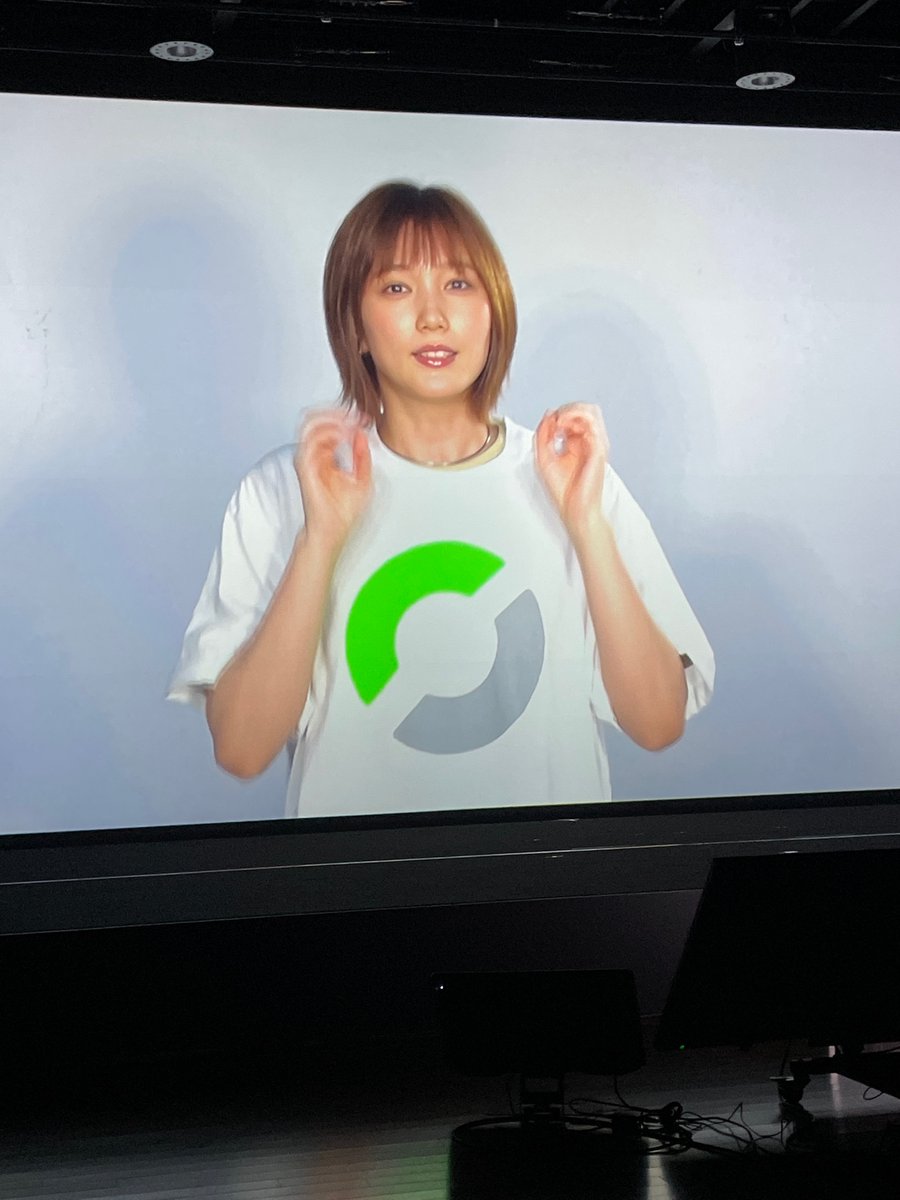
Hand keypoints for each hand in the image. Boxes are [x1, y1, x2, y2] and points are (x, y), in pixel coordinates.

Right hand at [294, 410, 372, 551]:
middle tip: (357, 415)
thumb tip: (361, 433)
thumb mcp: (363, 479)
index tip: (365, 418)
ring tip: (350, 423)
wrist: (332, 530)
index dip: (347, 416)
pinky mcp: (304, 465)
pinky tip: (343, 435)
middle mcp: (314, 455)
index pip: (330, 424)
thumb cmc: (342, 512)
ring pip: (311, 422)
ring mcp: (307, 458)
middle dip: (337, 412)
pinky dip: (328, 432)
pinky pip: (311, 439)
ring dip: (332, 418)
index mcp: (326, 456)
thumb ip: (362, 455)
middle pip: (317, 418)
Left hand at [535, 404, 609, 539]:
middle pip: (584, 409)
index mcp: (577, 443)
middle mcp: (588, 441)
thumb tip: (548, 413)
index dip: (558, 414)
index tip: (546, 426)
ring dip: (571, 411)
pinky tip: (562, 428)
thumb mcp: (544, 458)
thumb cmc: (563, 491)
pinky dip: (575, 419)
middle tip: (553, 422)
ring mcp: (596, 444)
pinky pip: (591, 423)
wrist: (574, 510)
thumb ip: (543, 435)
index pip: (573, 415)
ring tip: (558, 422)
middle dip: (566, 409)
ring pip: (590, 411)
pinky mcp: (598, 448)